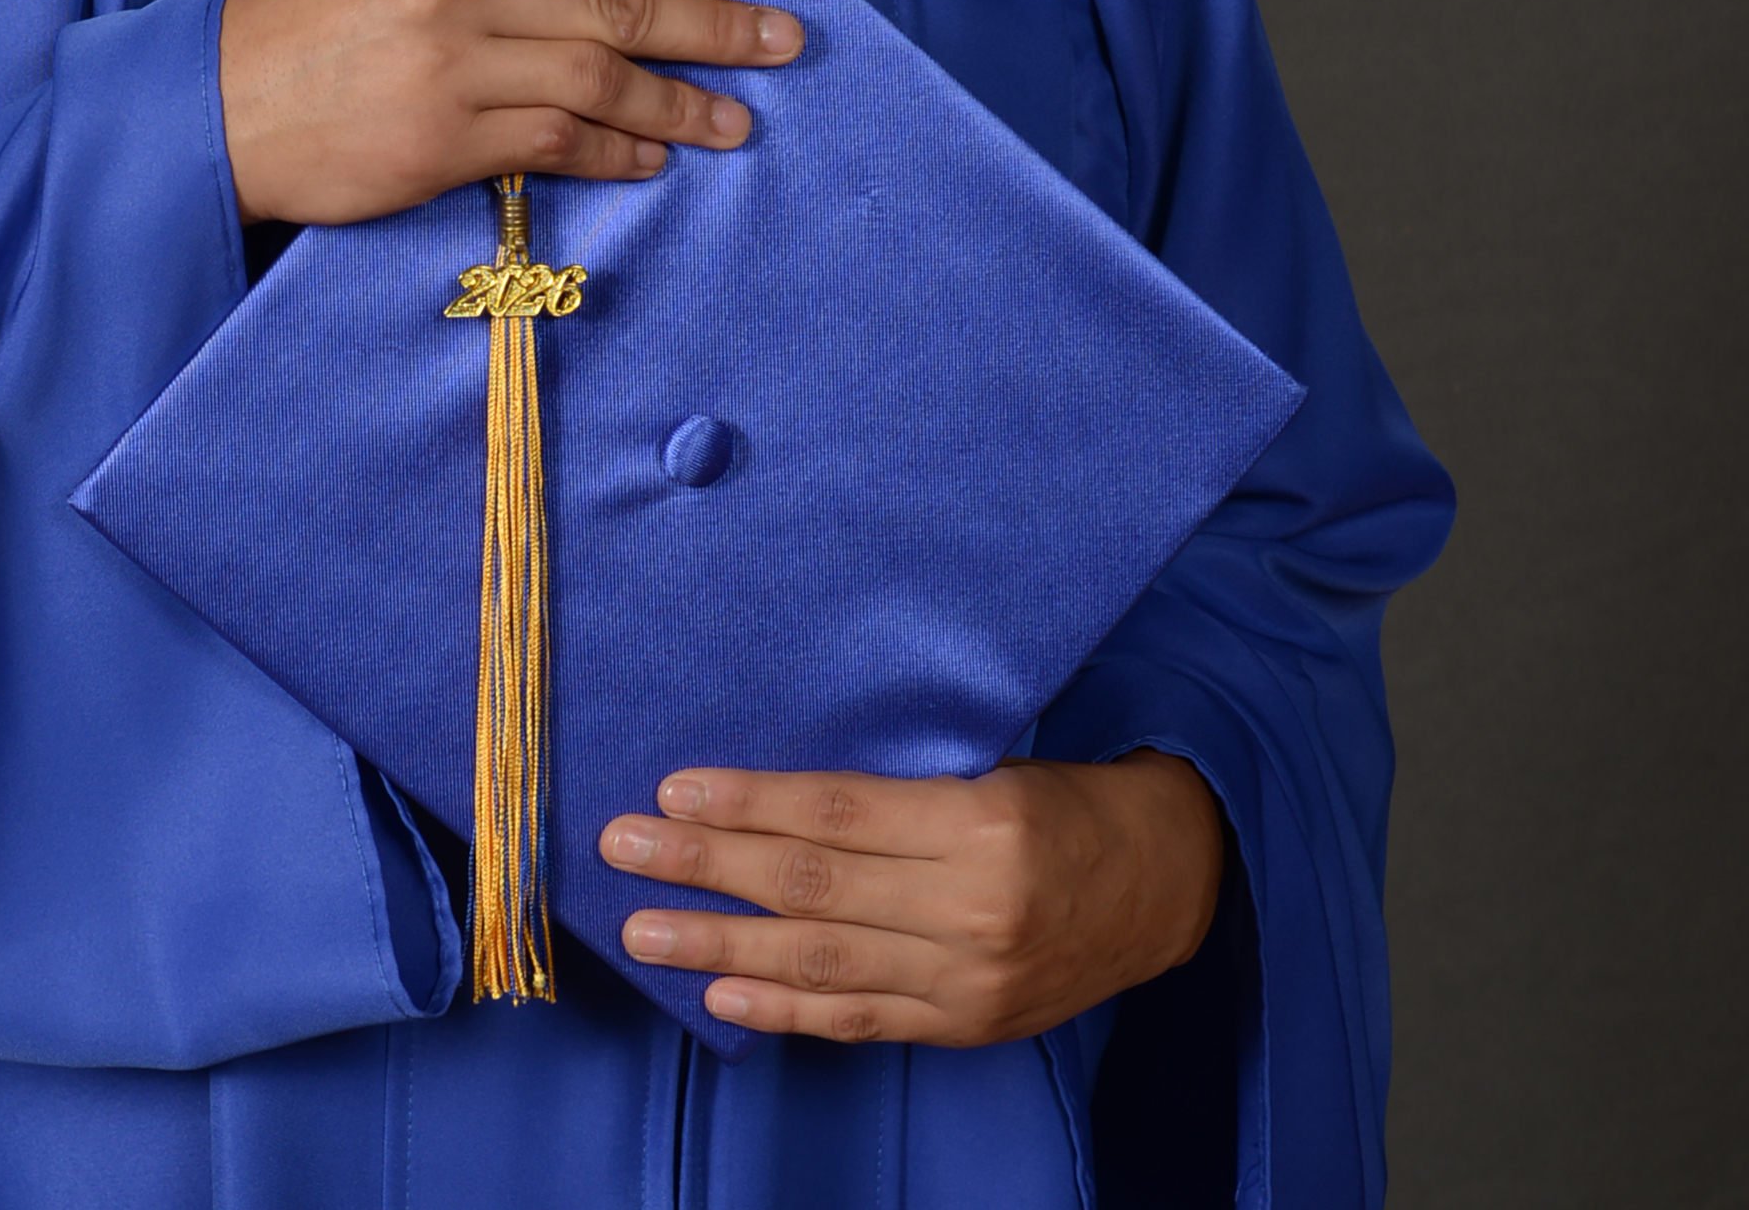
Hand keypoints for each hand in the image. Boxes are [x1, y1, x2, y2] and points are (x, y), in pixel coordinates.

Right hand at [218, 0, 803, 226]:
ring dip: (682, 101)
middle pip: (616, 2)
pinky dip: (617, 150)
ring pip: (600, 76)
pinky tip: (656, 158)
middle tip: (784, 39)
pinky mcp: (441, 143)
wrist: (208, 101)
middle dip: (714, 23)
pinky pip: (557, 142)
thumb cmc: (298, 23)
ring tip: (739, 117)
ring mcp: (451, 66)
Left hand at [599, 754, 1223, 1044]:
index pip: (837, 811)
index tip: (675, 787)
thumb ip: (898, 790)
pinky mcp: (966, 1025)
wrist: (1166, 885)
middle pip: (811, 885)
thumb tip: (772, 792)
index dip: (750, 801)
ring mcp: (967, 979)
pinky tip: (722, 998)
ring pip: (820, 961)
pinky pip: (859, 1020)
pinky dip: (784, 1011)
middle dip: (706, 867)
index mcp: (980, 821)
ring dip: (720, 948)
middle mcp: (970, 906)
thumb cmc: (1065, 802)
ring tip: (645, 932)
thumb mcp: (993, 765)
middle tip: (624, 847)